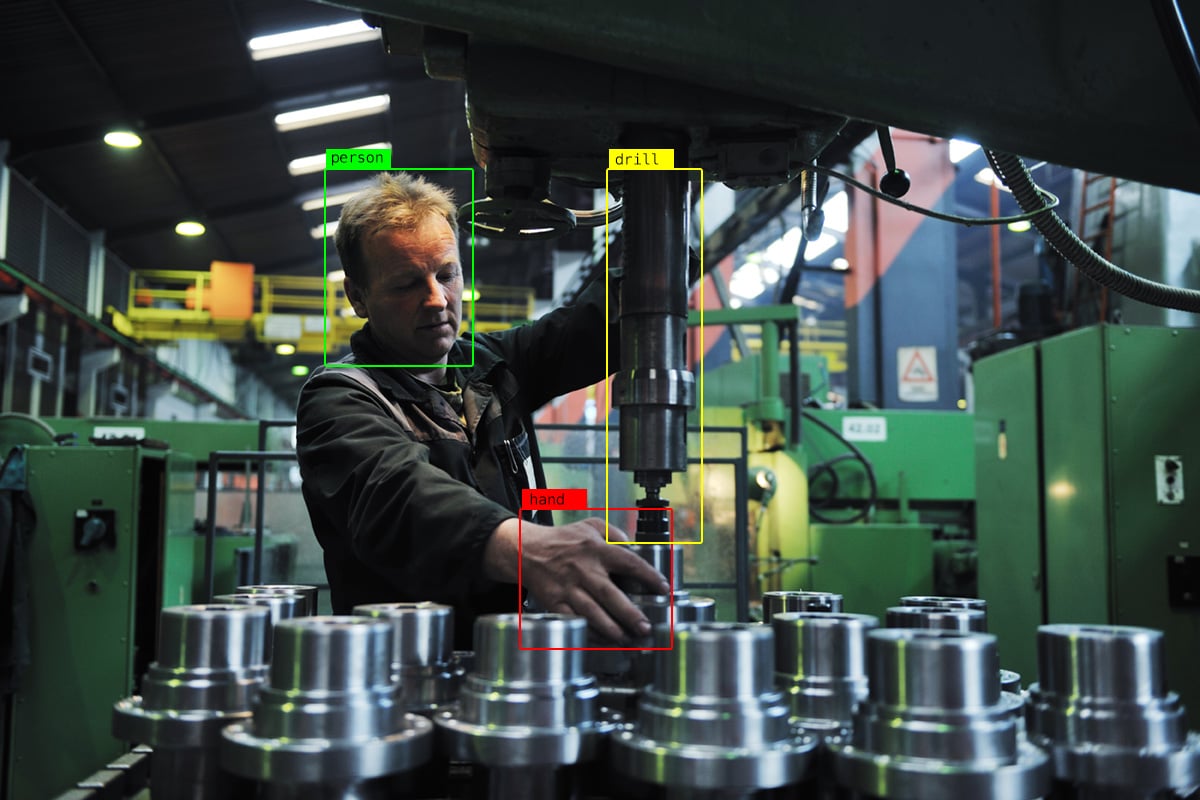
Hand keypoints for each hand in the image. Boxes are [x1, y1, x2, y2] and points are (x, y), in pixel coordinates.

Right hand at [483, 517, 670, 642]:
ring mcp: (568, 587)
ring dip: (610, 629)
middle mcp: (583, 569)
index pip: (628, 562)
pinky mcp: (554, 603)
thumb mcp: (591, 525)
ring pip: (591, 612)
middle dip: (629, 613)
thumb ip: (616, 533)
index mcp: (596, 548)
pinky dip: (588, 633)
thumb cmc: (562, 539)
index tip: (664, 589)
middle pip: (609, 594)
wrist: (525, 549)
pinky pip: (574, 621)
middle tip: (645, 627)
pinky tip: (602, 642)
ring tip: (627, 640)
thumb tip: (635, 548)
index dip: (648, 576)